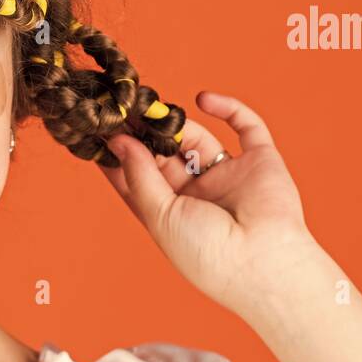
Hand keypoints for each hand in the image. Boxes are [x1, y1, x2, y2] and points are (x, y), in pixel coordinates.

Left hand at [101, 91, 322, 317]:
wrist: (263, 262)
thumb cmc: (206, 251)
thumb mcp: (159, 216)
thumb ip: (138, 176)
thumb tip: (117, 142)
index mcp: (169, 213)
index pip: (137, 177)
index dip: (118, 155)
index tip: (98, 128)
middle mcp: (197, 194)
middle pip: (163, 154)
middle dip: (143, 132)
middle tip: (122, 106)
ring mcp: (227, 176)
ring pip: (197, 138)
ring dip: (175, 121)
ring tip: (152, 105)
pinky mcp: (259, 161)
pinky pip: (246, 127)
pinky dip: (228, 108)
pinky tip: (202, 99)